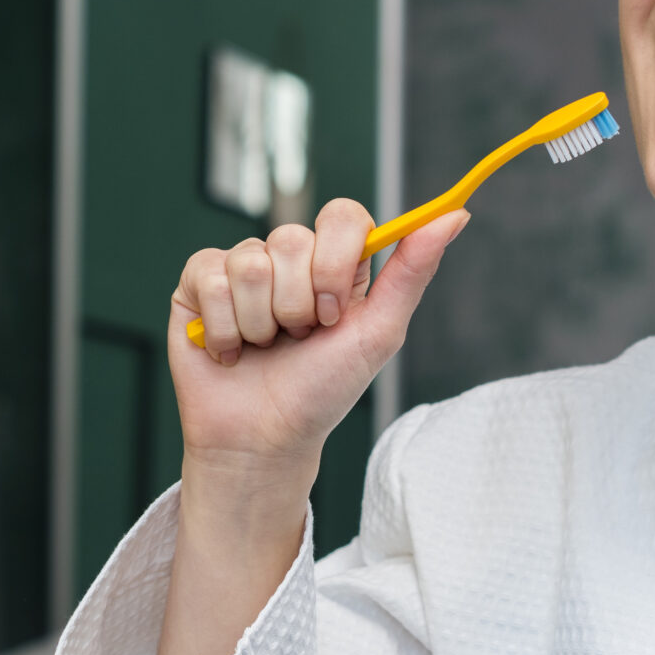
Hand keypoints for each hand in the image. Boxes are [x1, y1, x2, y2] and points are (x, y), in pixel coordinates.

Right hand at [170, 200, 466, 475]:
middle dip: (298, 306)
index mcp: (336, 263)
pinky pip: (211, 277)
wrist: (262, 439)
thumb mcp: (378, 334)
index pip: (341, 216)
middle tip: (299, 338)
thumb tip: (456, 215)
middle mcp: (288, 258)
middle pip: (291, 239)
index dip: (336, 261)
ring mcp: (241, 266)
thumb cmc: (322, 391)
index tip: (336, 313)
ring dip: (261, 323)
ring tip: (264, 347)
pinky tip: (231, 350)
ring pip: (250, 263)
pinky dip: (225, 328)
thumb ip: (412, 271)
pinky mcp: (198, 283)